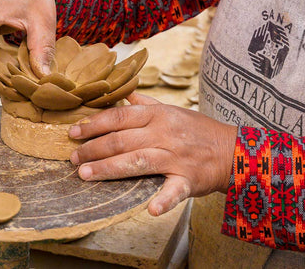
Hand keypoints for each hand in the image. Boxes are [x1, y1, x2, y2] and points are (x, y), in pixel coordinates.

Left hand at [69, 92, 237, 215]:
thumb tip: (125, 95)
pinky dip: (164, 200)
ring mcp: (176, 157)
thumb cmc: (198, 130)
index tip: (74, 132)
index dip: (95, 124)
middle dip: (93, 149)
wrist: (231, 149)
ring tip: (85, 175)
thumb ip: (147, 104)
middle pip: (122, 140)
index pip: (120, 116)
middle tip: (72, 158)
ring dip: (109, 168)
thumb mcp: (173, 110)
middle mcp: (164, 133)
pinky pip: (174, 190)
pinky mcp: (188, 179)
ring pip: (137, 161)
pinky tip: (151, 209)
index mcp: (159, 115)